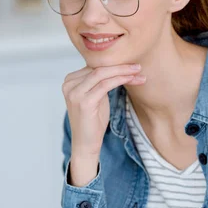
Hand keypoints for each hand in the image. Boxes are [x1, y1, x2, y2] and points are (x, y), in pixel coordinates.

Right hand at [62, 64, 145, 184]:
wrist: (86, 143)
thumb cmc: (93, 120)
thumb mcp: (95, 96)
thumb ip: (99, 81)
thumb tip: (116, 65)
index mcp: (70, 81)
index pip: (94, 66)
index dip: (114, 64)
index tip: (131, 65)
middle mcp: (69, 84)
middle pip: (98, 68)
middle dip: (120, 66)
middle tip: (138, 66)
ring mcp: (74, 93)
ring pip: (102, 74)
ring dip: (123, 71)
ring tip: (138, 72)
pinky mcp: (84, 102)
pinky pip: (105, 85)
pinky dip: (120, 80)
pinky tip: (132, 79)